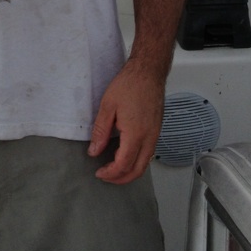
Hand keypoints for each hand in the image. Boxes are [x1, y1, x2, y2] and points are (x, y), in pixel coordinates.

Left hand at [87, 58, 164, 184]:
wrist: (148, 72)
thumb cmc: (129, 85)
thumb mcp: (108, 106)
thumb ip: (100, 131)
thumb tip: (94, 151)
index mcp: (135, 134)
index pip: (124, 165)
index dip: (110, 173)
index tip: (99, 173)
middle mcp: (149, 138)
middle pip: (138, 170)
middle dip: (121, 179)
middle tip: (106, 176)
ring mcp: (155, 135)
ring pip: (145, 164)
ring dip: (130, 171)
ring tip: (113, 169)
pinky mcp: (157, 130)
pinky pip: (148, 153)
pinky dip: (137, 161)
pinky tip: (125, 155)